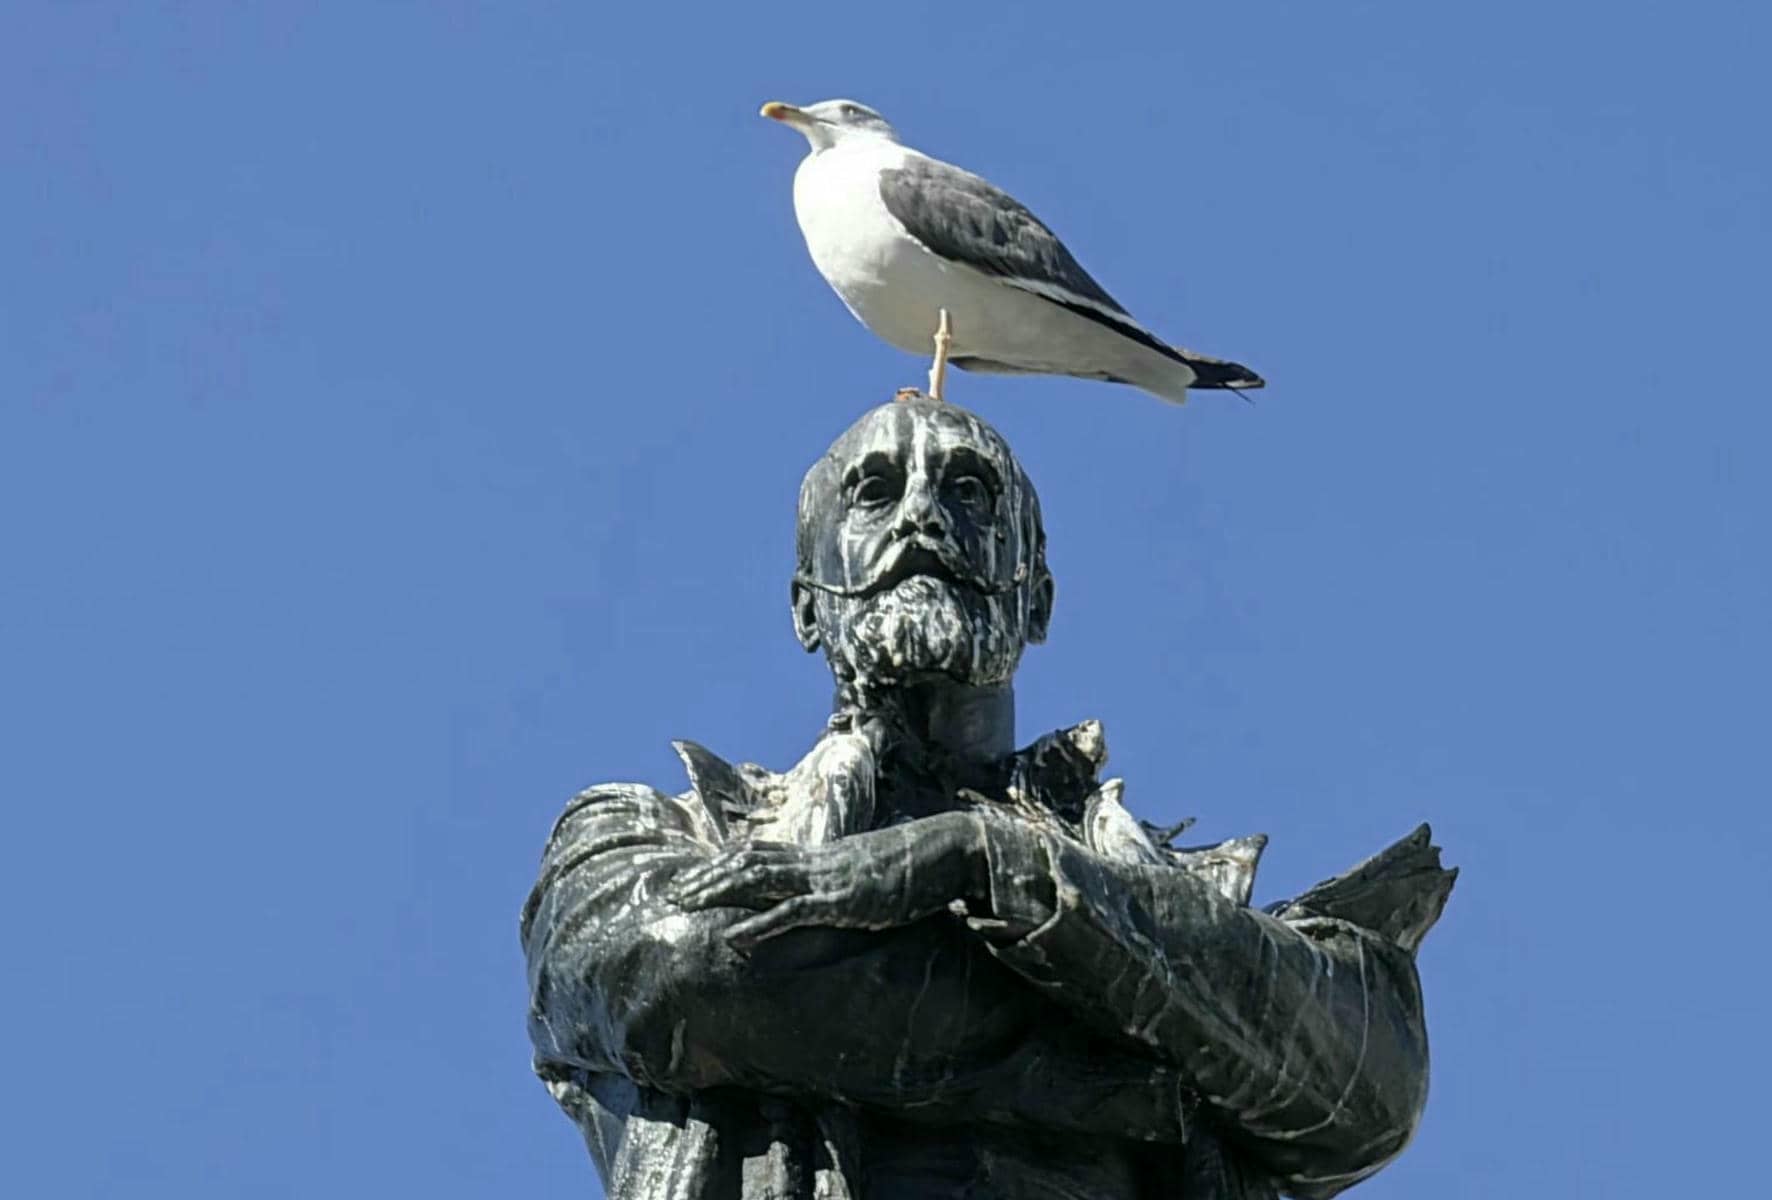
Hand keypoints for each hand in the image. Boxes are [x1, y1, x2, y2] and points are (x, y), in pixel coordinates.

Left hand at [667, 813, 984, 951]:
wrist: (953, 849)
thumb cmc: (921, 864)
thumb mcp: (875, 871)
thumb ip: (849, 879)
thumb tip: (837, 891)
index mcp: (822, 855)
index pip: (760, 853)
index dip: (723, 864)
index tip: (692, 875)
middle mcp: (816, 860)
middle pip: (746, 862)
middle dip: (705, 877)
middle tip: (668, 894)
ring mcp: (827, 878)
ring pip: (758, 879)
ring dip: (716, 892)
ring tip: (682, 905)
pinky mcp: (844, 900)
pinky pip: (794, 912)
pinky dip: (760, 924)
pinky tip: (733, 937)